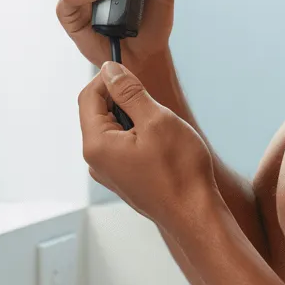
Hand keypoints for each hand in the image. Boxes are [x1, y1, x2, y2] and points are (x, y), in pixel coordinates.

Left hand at [78, 61, 217, 234]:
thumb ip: (129, 92)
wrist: (196, 215)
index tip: (132, 71)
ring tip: (159, 125)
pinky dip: (136, 134)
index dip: (108, 78)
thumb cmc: (179, 170)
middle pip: (97, 112)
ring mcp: (108, 172)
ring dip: (132, 117)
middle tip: (152, 101)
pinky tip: (160, 143)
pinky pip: (121, 145)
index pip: (88, 96)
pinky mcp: (122, 178)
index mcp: (96, 144)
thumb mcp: (155, 119)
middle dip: (121, 98)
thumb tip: (110, 69)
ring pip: (111, 128)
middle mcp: (95, 160)